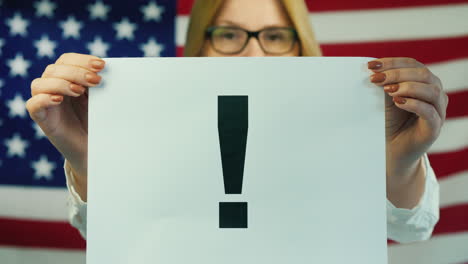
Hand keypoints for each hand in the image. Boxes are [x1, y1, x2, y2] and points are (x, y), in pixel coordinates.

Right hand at [26, 53, 104, 180]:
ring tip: (80, 91)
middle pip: (54, 69)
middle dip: (76, 72)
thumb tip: (109, 68)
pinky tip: (59, 100)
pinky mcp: (42, 119)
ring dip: (61, 83)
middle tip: (96, 80)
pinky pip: (33, 104)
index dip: (82, 60)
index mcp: (66, 78)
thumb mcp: (101, 99)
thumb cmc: (98, 121)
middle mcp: (53, 87)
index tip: (102, 66)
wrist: (95, 148)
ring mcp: (45, 103)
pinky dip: (44, 99)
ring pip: (40, 83)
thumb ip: (99, 83)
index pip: (66, 60)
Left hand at [367, 57, 448, 181]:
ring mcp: (438, 111)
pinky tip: (398, 102)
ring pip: (431, 91)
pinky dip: (414, 104)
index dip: (393, 62)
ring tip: (388, 90)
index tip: (371, 65)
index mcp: (424, 83)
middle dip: (397, 74)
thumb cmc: (388, 122)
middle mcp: (435, 94)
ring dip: (408, 87)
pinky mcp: (434, 128)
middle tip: (376, 79)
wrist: (391, 149)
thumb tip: (371, 67)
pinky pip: (430, 112)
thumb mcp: (384, 99)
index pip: (413, 64)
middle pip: (423, 74)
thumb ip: (384, 83)